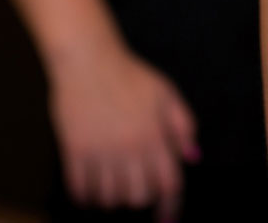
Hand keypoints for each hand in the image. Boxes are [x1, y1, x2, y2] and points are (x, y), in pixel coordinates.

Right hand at [48, 40, 198, 219]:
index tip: (166, 217)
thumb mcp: (166, 93)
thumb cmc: (130, 75)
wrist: (88, 60)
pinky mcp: (74, 151)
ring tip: (111, 187)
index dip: (170, 205)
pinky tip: (89, 188)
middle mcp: (129, 148)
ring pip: (109, 198)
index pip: (169, 184)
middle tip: (133, 188)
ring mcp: (100, 151)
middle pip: (138, 196)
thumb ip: (183, 125)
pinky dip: (86, 195)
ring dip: (112, 198)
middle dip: (139, 197)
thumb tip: (192, 157)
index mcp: (155, 136)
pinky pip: (80, 189)